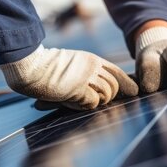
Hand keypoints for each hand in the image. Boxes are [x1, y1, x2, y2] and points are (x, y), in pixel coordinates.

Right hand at [0, 46, 138, 109]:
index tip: (134, 91)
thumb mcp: (73, 66)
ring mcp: (87, 77)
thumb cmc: (46, 69)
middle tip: (91, 100)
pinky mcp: (80, 88)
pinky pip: (93, 103)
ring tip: (77, 100)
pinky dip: (83, 106)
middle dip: (108, 97)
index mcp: (92, 60)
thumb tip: (102, 93)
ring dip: (94, 102)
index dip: (126, 83)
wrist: (32, 67)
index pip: (117, 71)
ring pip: (107, 95)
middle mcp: (93, 67)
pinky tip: (70, 102)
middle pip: (115, 86)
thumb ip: (87, 75)